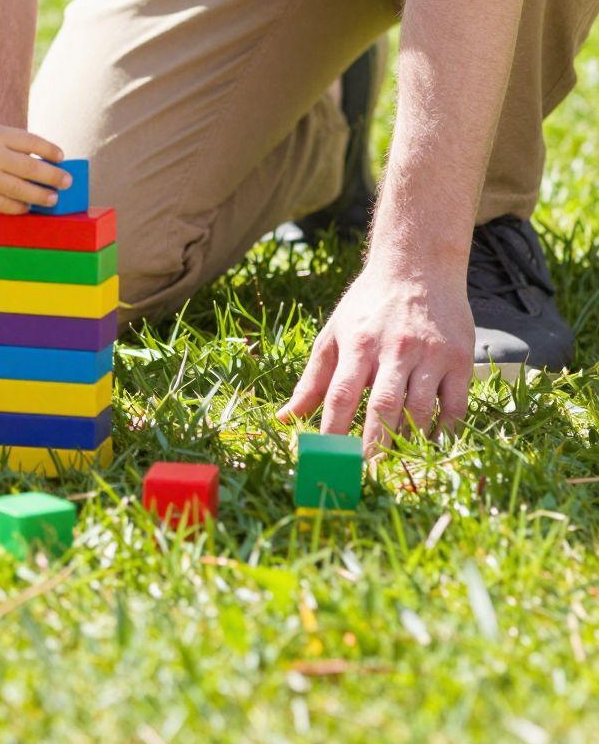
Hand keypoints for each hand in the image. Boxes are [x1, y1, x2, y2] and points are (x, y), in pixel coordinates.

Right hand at [0, 121, 67, 214]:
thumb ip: (9, 142)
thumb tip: (40, 159)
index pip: (31, 142)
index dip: (50, 150)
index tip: (61, 156)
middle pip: (31, 167)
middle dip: (53, 176)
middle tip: (67, 182)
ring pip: (21, 190)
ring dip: (41, 196)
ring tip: (53, 199)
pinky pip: (5, 205)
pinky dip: (19, 207)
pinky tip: (28, 207)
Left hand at [277, 257, 474, 453]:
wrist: (419, 265)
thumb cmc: (369, 304)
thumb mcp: (334, 333)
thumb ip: (313, 379)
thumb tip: (284, 418)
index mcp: (359, 343)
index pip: (342, 395)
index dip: (333, 431)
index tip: (326, 462)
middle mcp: (395, 349)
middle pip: (383, 407)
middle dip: (373, 447)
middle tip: (364, 478)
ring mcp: (431, 354)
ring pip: (420, 410)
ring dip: (408, 443)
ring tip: (396, 469)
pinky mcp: (459, 359)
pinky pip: (454, 407)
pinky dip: (444, 433)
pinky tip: (430, 448)